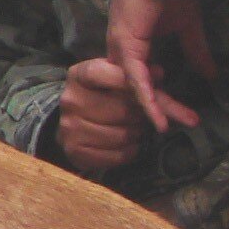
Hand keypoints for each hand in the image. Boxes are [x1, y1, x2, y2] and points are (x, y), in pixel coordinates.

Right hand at [56, 57, 147, 173]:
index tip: (145, 90)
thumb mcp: (118, 78)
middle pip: (121, 110)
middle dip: (140, 115)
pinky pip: (115, 155)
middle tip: (144, 116)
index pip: (105, 74)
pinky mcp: (74, 150)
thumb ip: (140, 76)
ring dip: (136, 135)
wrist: (75, 121)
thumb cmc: (103, 95)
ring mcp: (70, 127)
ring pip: (121, 136)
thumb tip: (159, 73)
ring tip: (136, 129)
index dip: (128, 82)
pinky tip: (129, 145)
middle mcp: (70, 100)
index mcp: (78, 76)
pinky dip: (129, 152)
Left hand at [103, 0, 215, 134]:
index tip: (188, 116)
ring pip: (137, 89)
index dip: (167, 100)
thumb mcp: (187, 26)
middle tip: (189, 123)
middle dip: (165, 108)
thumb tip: (211, 75)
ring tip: (175, 125)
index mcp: (134, 46)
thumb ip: (195, 51)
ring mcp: (120, 48)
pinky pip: (134, 79)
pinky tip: (157, 118)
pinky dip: (146, 99)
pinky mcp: (124, 45)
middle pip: (140, 90)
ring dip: (158, 108)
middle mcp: (122, 51)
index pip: (149, 82)